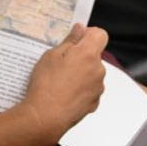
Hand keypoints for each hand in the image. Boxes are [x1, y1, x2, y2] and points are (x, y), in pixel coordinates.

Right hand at [19, 24, 108, 141]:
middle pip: (94, 55)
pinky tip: (64, 93)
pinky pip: (89, 89)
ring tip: (60, 81)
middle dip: (81, 56)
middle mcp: (99, 70)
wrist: (46, 116)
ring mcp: (98, 88)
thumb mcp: (51, 55)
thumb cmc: (46, 84)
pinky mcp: (94, 102)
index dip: (88, 34)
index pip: (100, 34)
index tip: (74, 40)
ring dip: (80, 73)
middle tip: (60, 63)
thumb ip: (70, 41)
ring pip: (92, 73)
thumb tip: (81, 29)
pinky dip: (80, 89)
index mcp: (88, 54)